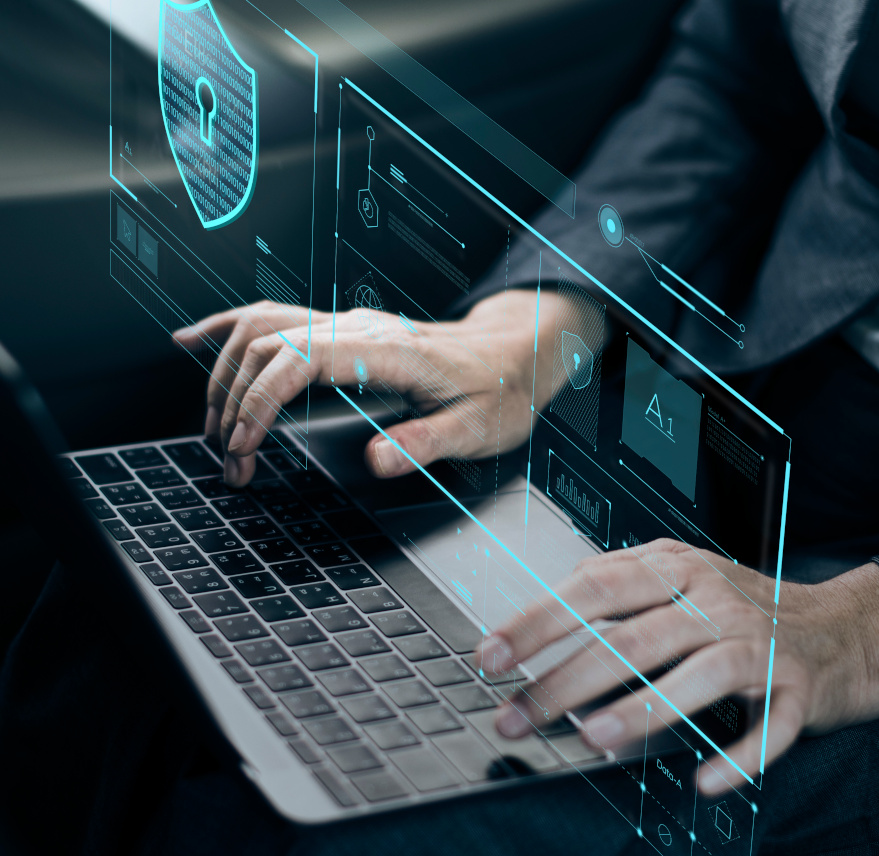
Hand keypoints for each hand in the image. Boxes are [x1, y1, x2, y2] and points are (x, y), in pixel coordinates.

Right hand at [171, 290, 593, 484]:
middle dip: (233, 402)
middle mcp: (361, 328)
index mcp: (389, 351)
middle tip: (230, 460)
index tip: (244, 445)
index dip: (259, 400)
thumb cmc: (499, 392)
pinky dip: (228, 329)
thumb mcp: (477, 428)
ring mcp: (349, 324)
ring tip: (213, 427)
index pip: (299, 359)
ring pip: (261, 328)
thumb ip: (428, 443)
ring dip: (225, 375)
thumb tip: (378, 461)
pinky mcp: (343, 331)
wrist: (517, 356)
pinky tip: (196, 341)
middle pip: (267, 345)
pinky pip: (273, 317)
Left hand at [477, 540, 878, 795]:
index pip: (595, 587)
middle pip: (632, 636)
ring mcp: (759, 641)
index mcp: (676, 568)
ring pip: (697, 674)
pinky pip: (770, 726)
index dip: (539, 621)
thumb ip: (618, 598)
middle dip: (566, 679)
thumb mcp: (680, 584)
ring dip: (641, 709)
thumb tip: (538, 638)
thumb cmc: (743, 611)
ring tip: (592, 739)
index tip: (492, 656)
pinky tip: (703, 779)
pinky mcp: (800, 687)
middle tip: (519, 714)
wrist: (842, 628)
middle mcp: (714, 598)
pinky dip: (738, 756)